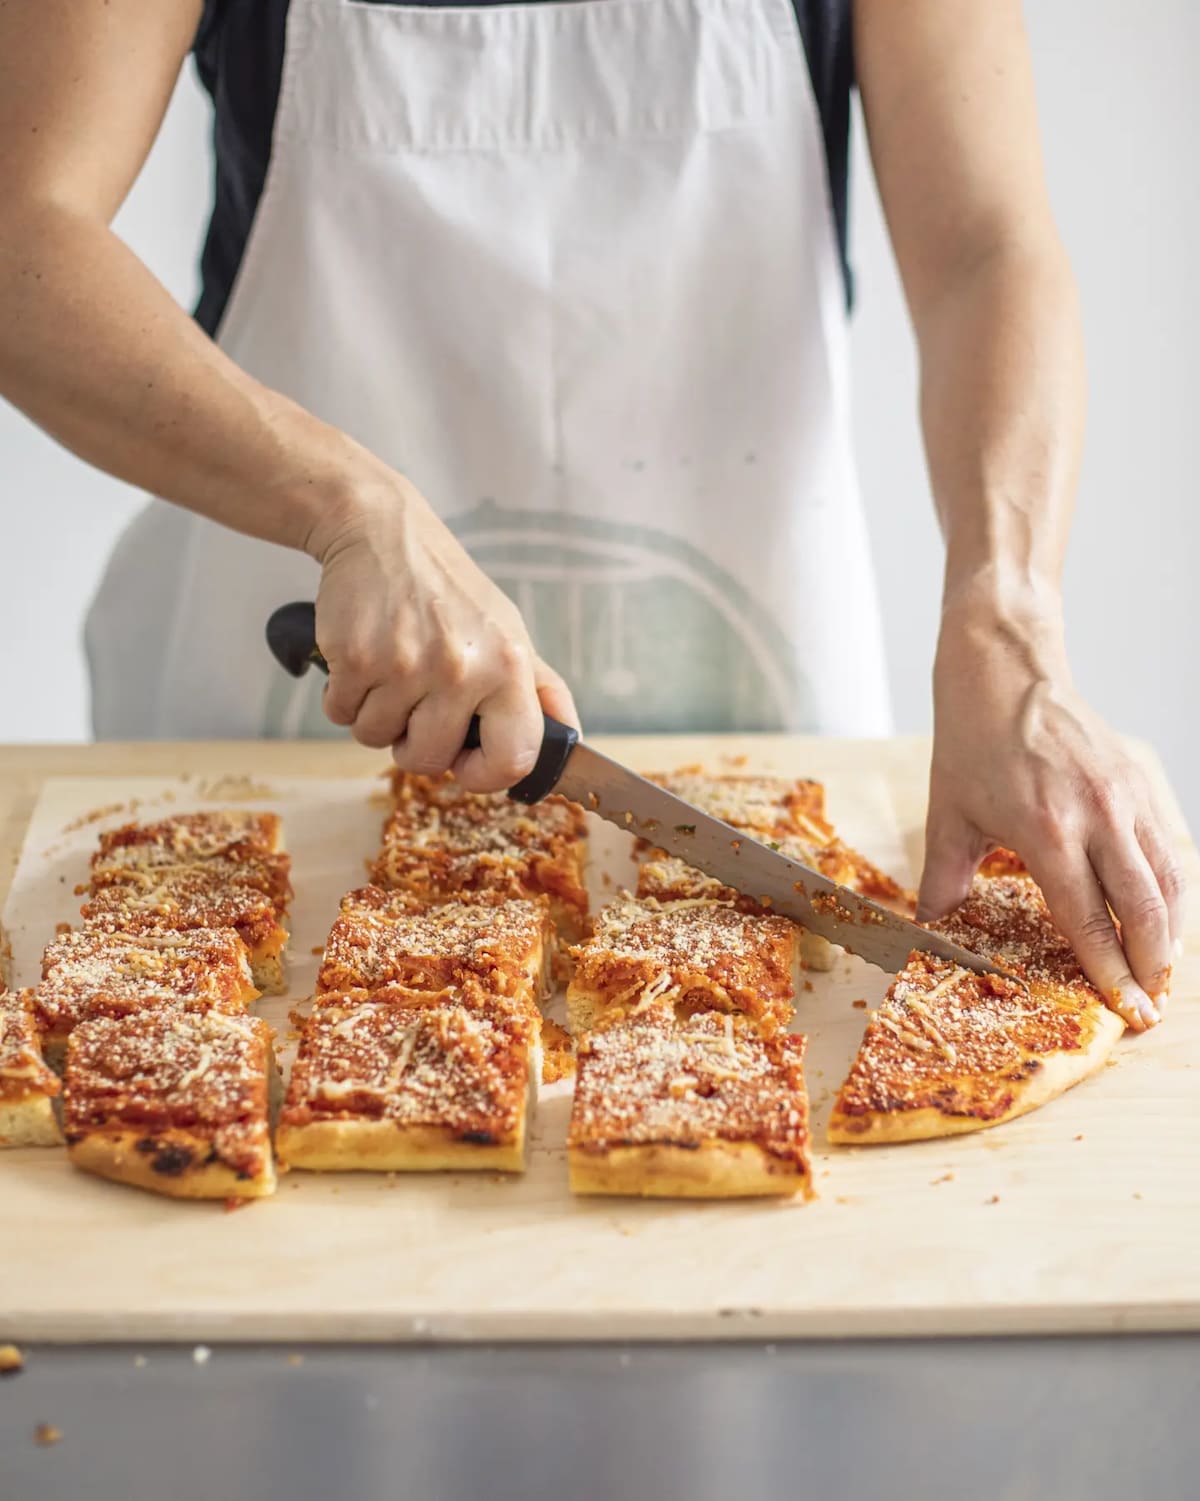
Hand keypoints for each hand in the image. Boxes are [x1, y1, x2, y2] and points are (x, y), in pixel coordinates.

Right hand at [305, 472, 578, 790]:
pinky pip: (340, 715)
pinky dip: (344, 697)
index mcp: (509, 666)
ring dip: (376, 717)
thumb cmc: (449, 589)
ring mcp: (405, 665)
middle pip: (429, 759)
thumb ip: (539, 690)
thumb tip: (569, 743)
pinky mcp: (355, 659)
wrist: (383, 532)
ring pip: (377, 739)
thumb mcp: (509, 631)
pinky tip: (362, 659)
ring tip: (389, 670)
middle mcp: (461, 668)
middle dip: (414, 744)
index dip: (486, 775)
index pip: (514, 758)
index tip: (466, 764)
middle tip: (415, 704)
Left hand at [919, 594, 1185, 1030]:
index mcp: (1047, 833)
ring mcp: (1125, 798)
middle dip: (1152, 967)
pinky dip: (1173, 890)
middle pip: (1145, 910)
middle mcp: (1097, 818)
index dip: (1109, 972)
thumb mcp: (947, 815)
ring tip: (1163, 973)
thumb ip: (943, 879)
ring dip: (1172, 933)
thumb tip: (931, 928)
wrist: (1006, 670)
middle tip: (1152, 1007)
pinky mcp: (1139, 781)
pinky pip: (1167, 848)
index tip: (1125, 1011)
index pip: (1089, 921)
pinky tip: (1164, 917)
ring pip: (1169, 881)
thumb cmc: (972, 742)